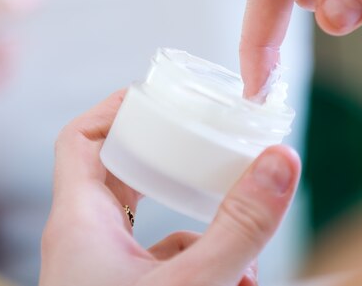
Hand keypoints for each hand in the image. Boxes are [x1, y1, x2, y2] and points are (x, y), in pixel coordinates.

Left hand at [40, 90, 300, 285]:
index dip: (116, 108)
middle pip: (119, 171)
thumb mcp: (193, 284)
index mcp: (79, 225)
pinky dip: (202, 258)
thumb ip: (240, 226)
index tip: (160, 95)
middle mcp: (85, 242)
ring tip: (240, 216)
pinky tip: (241, 276)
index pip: (81, 140)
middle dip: (166, 153)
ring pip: (149, 220)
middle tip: (206, 138)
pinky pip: (163, 260)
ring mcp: (105, 272)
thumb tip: (281, 159)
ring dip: (196, 215)